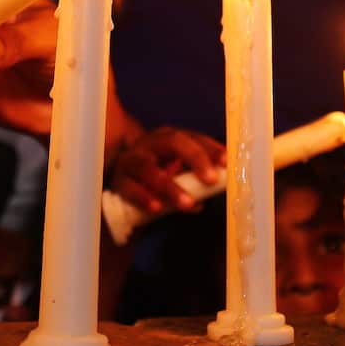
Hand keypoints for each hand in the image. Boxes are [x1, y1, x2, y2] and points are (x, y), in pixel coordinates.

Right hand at [109, 126, 226, 213]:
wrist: (124, 192)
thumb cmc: (158, 180)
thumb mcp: (178, 176)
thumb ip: (196, 179)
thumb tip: (219, 186)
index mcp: (168, 138)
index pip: (192, 137)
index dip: (210, 148)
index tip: (226, 163)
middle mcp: (150, 144)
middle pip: (173, 142)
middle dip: (195, 158)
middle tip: (211, 180)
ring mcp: (131, 160)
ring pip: (149, 168)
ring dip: (170, 186)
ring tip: (188, 204)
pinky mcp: (118, 181)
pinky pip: (131, 188)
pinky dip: (144, 197)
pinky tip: (157, 208)